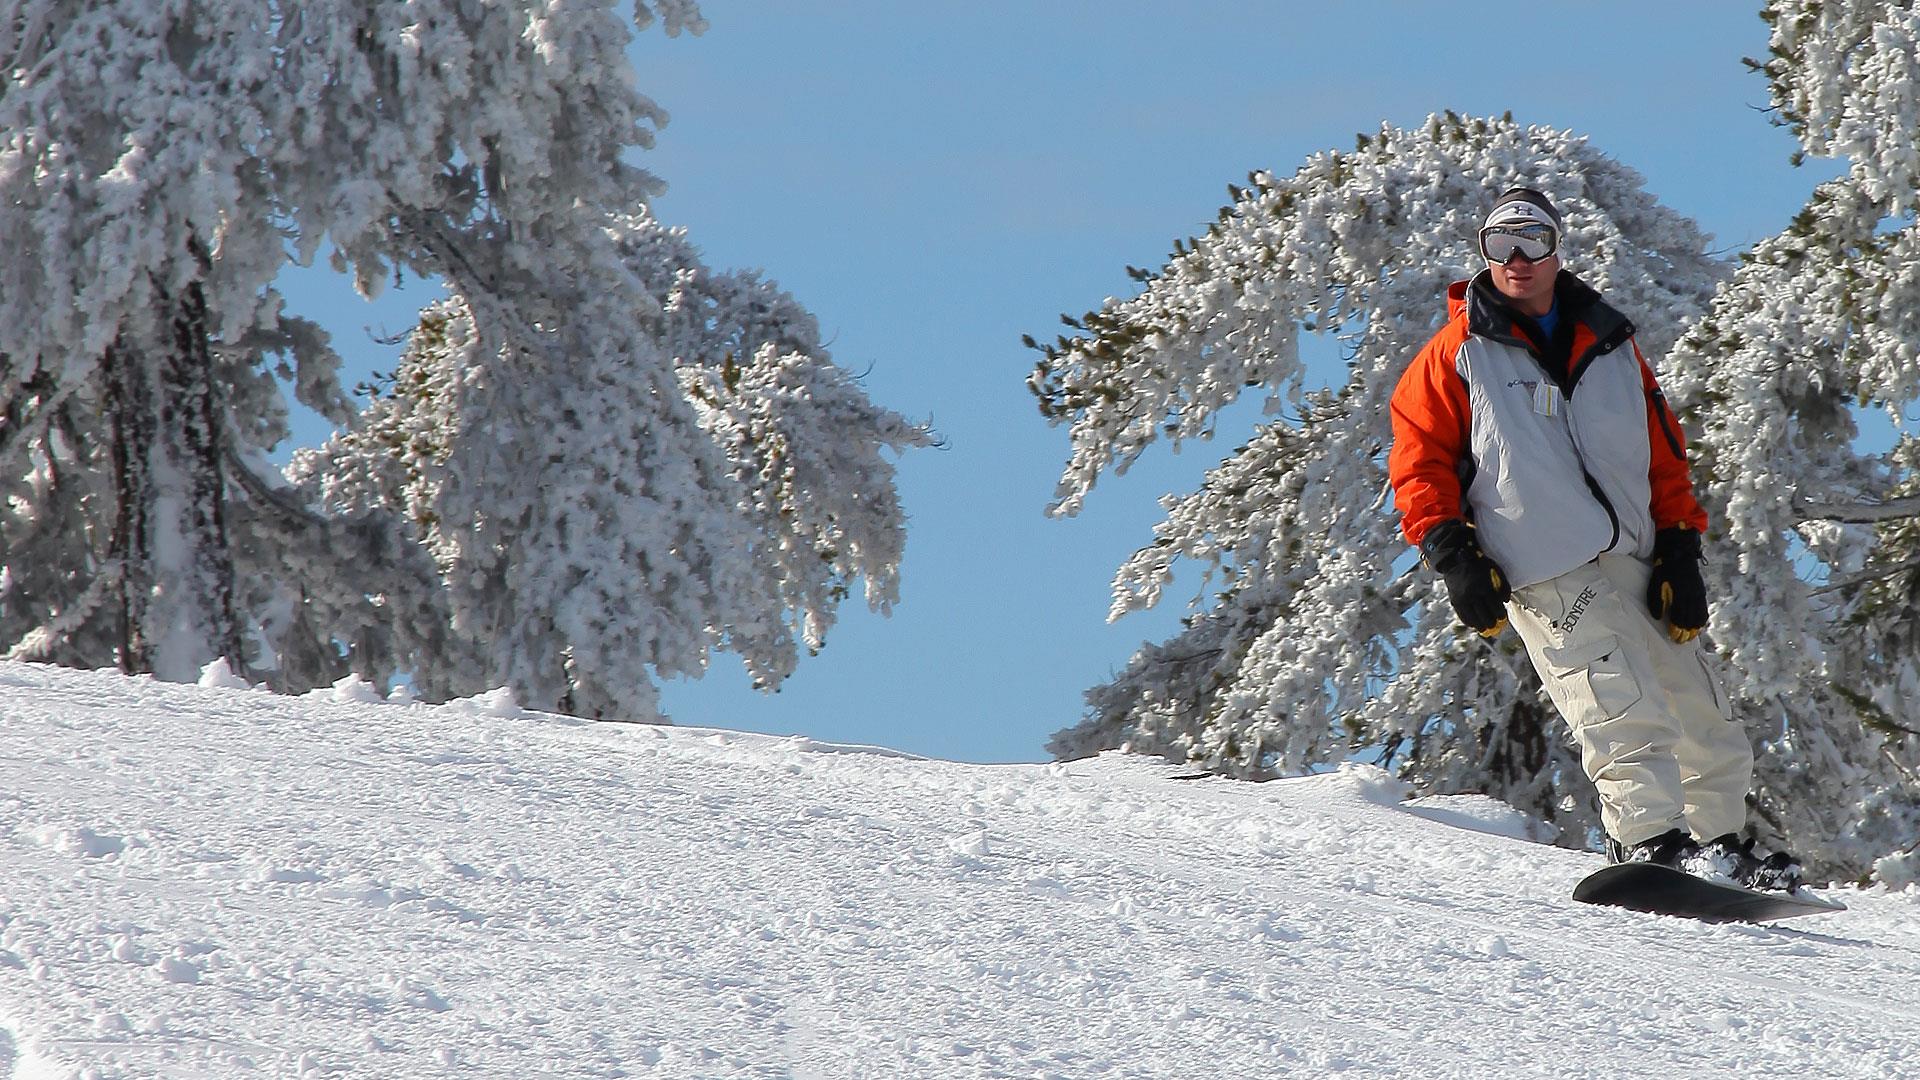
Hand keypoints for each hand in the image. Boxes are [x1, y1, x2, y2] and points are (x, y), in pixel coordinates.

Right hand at [1421, 520, 1511, 637]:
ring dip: (1480, 625)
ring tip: (1485, 629)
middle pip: (1484, 615)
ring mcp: (1462, 598)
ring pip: (1473, 618)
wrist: (1456, 561)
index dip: (1500, 615)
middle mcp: (1472, 594)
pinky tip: (1473, 625)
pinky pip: (1462, 615)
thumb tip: (1505, 601)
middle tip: (1495, 626)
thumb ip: (1503, 585)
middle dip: (1491, 623)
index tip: (1502, 619)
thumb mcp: (1494, 570)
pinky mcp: (1454, 600)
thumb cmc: (1479, 565)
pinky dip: (1468, 621)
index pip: (1494, 607)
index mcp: (1484, 586)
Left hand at [1647, 526, 1707, 642]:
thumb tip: (1658, 618)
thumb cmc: (1663, 569)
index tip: (1674, 639)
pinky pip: (1703, 609)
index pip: (1680, 619)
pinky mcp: (1701, 591)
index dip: (1678, 631)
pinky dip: (1701, 619)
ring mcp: (1698, 594)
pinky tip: (1698, 624)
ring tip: (1690, 636)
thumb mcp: (1655, 585)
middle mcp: (1692, 597)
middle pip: (1691, 621)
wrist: (1679, 553)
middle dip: (1686, 633)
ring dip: (1695, 628)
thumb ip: (1657, 602)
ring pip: (1699, 616)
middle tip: (1681, 641)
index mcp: (1680, 597)